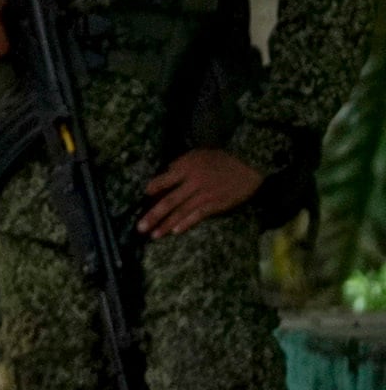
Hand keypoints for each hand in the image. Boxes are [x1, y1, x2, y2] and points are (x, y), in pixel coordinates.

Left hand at [139, 144, 261, 235]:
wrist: (248, 164)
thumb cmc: (221, 159)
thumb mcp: (197, 155)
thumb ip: (180, 165)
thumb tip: (164, 175)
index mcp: (185, 168)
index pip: (164, 180)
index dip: (153, 189)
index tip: (143, 197)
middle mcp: (192, 182)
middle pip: (169, 201)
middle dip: (153, 215)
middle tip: (140, 227)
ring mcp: (204, 195)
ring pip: (181, 211)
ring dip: (166, 224)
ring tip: (153, 235)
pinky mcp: (216, 204)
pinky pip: (198, 215)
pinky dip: (186, 223)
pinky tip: (176, 231)